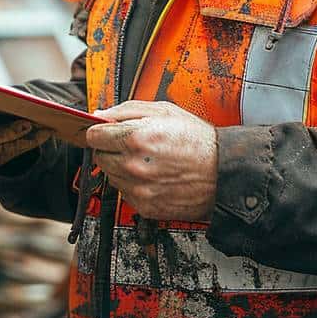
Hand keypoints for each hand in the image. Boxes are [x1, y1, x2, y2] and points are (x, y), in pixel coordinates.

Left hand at [86, 101, 217, 220]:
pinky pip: (124, 193)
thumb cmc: (197, 140)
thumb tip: (99, 115)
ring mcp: (139, 188)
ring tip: (146, 160)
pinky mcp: (145, 206)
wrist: (223, 173)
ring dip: (120, 167)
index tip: (106, 132)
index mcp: (136, 137)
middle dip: (110, 148)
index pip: (93, 136)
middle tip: (130, 145)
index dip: (100, 131)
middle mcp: (134, 165)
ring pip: (110, 176)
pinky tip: (152, 175)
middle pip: (98, 157)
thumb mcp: (164, 111)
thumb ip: (126, 110)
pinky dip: (133, 184)